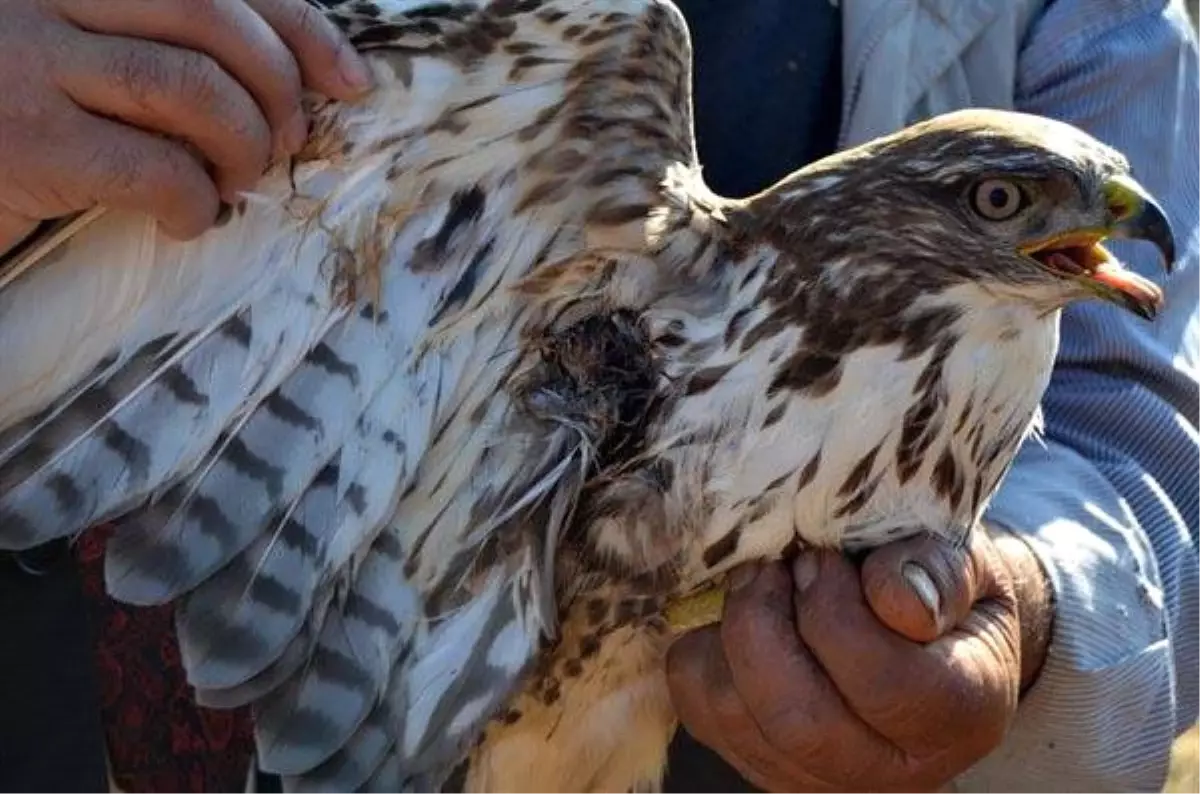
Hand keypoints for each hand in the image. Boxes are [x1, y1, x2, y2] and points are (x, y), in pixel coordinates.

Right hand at [0, 0, 373, 250]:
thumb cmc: (24, 112)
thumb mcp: (94, 55)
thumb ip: (169, 43)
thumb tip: (297, 75)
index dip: (301, 26)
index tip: (350, 80)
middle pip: (212, 17)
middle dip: (278, 89)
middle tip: (285, 142)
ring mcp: (27, 59)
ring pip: (190, 87)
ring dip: (242, 146)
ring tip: (237, 182)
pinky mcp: (25, 141)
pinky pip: (153, 168)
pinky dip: (194, 202)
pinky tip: (186, 218)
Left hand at [665, 527, 1052, 792]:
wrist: (927, 631)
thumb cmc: (942, 588)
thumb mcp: (968, 562)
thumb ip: (939, 573)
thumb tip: (895, 599)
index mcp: (961, 714)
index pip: (883, 684)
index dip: (835, 610)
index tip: (821, 556)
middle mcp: (891, 769)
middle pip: (798, 720)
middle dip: (763, 623)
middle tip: (772, 565)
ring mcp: (820, 777)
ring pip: (737, 717)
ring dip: (730, 632)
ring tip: (761, 582)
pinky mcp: (762, 764)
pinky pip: (702, 711)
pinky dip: (705, 652)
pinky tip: (743, 618)